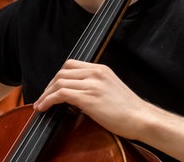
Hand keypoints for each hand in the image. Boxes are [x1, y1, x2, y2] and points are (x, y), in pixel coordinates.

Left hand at [33, 60, 150, 139]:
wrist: (142, 118)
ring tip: (41, 104)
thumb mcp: (110, 89)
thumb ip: (94, 86)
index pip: (71, 65)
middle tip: (43, 97)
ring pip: (59, 82)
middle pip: (62, 72)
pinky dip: (49, 100)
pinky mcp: (89, 98)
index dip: (57, 77)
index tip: (52, 88)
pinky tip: (45, 107)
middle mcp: (96, 73)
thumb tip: (75, 96)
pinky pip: (61, 94)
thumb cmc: (129, 110)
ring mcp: (92, 85)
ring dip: (46, 94)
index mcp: (101, 69)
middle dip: (49, 85)